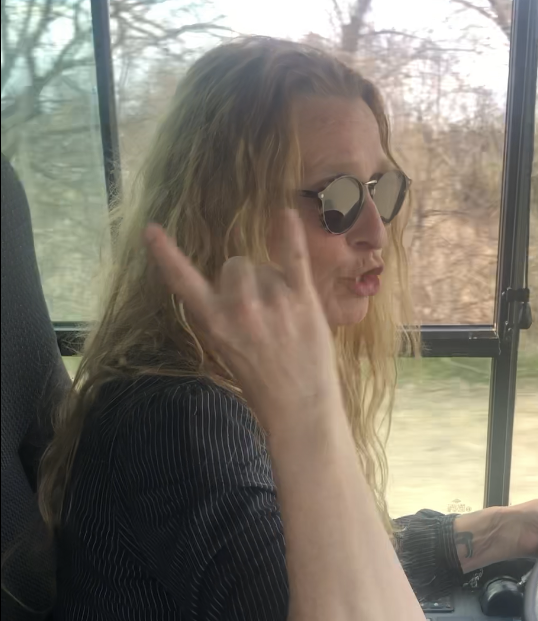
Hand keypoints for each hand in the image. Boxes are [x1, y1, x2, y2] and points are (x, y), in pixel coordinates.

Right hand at [144, 212, 341, 435]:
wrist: (299, 406)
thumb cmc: (260, 381)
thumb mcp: (223, 350)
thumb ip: (219, 315)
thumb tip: (225, 282)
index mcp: (213, 322)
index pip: (183, 282)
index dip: (165, 255)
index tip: (151, 230)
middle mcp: (239, 306)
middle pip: (236, 264)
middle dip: (245, 279)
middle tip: (261, 313)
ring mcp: (272, 300)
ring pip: (265, 265)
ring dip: (274, 282)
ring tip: (284, 317)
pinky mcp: (302, 298)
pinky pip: (294, 256)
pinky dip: (289, 234)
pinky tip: (285, 214)